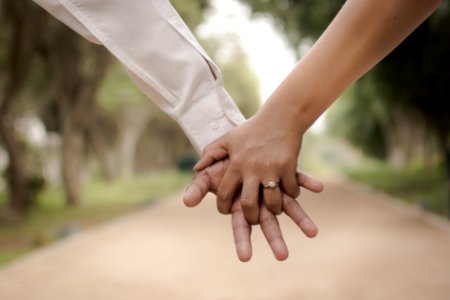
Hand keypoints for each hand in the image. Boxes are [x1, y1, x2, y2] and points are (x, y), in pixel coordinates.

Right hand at [184, 160, 322, 260]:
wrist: (239, 145)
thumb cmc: (222, 164)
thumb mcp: (208, 175)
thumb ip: (198, 187)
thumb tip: (186, 201)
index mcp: (241, 203)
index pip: (240, 225)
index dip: (242, 241)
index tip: (245, 257)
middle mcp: (260, 200)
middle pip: (267, 222)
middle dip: (274, 239)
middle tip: (282, 255)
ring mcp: (274, 188)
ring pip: (288, 206)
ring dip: (300, 219)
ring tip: (313, 232)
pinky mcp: (284, 173)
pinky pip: (297, 179)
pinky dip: (308, 183)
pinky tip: (319, 188)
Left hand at [194, 113, 303, 223]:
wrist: (279, 116)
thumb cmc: (252, 130)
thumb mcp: (228, 139)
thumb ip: (211, 153)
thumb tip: (196, 168)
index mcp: (236, 164)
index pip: (225, 193)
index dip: (224, 207)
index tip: (227, 211)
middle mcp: (252, 168)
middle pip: (249, 204)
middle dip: (251, 217)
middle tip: (253, 219)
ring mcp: (271, 168)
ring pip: (272, 202)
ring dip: (273, 209)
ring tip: (273, 208)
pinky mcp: (289, 166)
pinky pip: (290, 190)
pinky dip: (291, 194)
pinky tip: (289, 192)